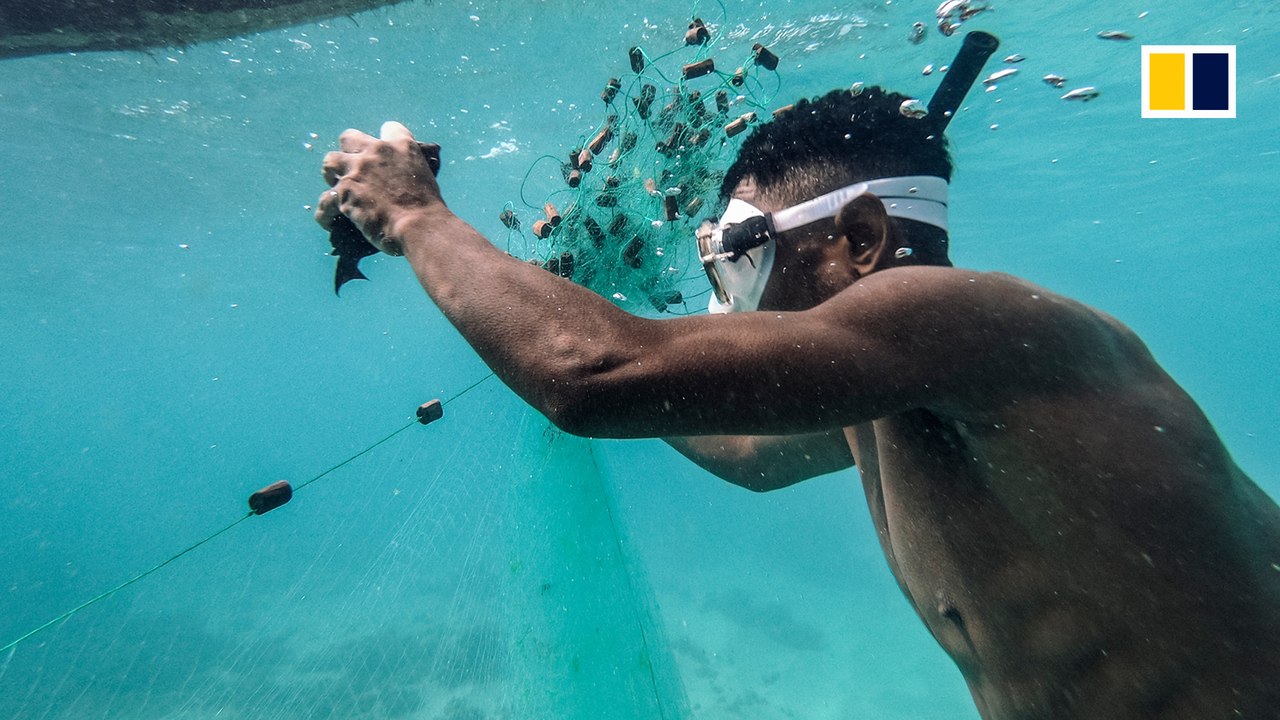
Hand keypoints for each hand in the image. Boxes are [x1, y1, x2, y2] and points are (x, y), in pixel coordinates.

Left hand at [316, 121, 442, 255]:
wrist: (420, 226)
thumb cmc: (428, 208)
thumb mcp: (426, 178)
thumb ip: (412, 171)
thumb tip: (407, 179)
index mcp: (402, 146)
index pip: (390, 128)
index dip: (385, 139)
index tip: (384, 153)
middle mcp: (376, 151)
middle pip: (349, 137)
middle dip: (348, 151)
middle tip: (353, 168)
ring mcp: (357, 170)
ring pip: (330, 161)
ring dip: (331, 174)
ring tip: (336, 188)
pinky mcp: (344, 192)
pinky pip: (325, 200)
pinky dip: (325, 213)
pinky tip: (327, 220)